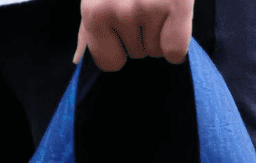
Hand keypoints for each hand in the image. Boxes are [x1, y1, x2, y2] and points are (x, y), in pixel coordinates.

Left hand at [72, 0, 194, 71]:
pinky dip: (178, 40)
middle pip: (136, 55)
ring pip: (157, 51)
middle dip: (141, 34)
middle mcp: (117, 11)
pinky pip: (175, 51)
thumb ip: (89, 29)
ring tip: (157, 1)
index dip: (119, 47)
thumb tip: (78, 61)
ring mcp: (147, 7)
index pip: (109, 63)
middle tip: (143, 1)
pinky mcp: (176, 4)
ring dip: (160, 32)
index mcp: (94, 12)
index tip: (122, 25)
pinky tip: (173, 14)